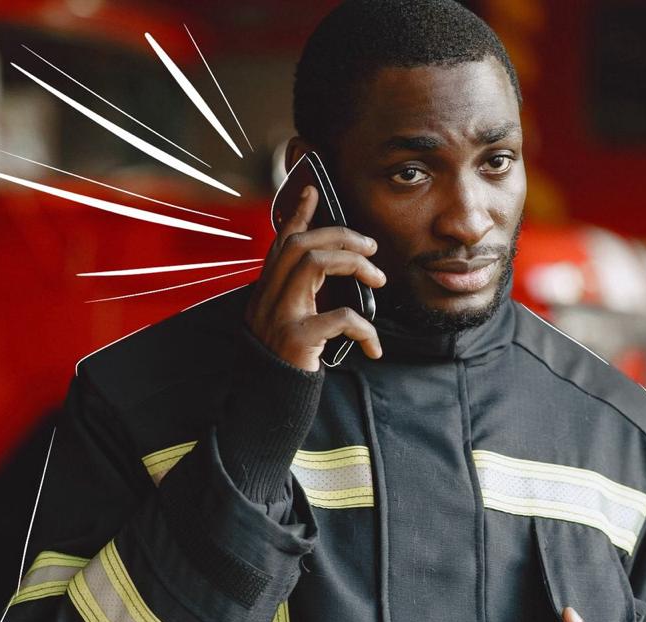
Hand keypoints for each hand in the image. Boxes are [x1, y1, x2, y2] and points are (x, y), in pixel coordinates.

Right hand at [244, 185, 387, 370]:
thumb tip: (333, 278)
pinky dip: (364, 327)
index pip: (281, 243)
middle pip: (300, 244)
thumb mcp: (288, 325)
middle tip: (371, 248)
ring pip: (313, 264)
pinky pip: (338, 317)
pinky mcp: (296, 339)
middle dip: (340, 236)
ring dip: (353, 265)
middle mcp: (268, 298)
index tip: (313, 192)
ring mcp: (279, 316)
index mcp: (267, 292)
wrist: (267, 406)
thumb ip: (301, 300)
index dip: (297, 214)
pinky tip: (373, 345)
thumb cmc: (286, 365)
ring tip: (378, 281)